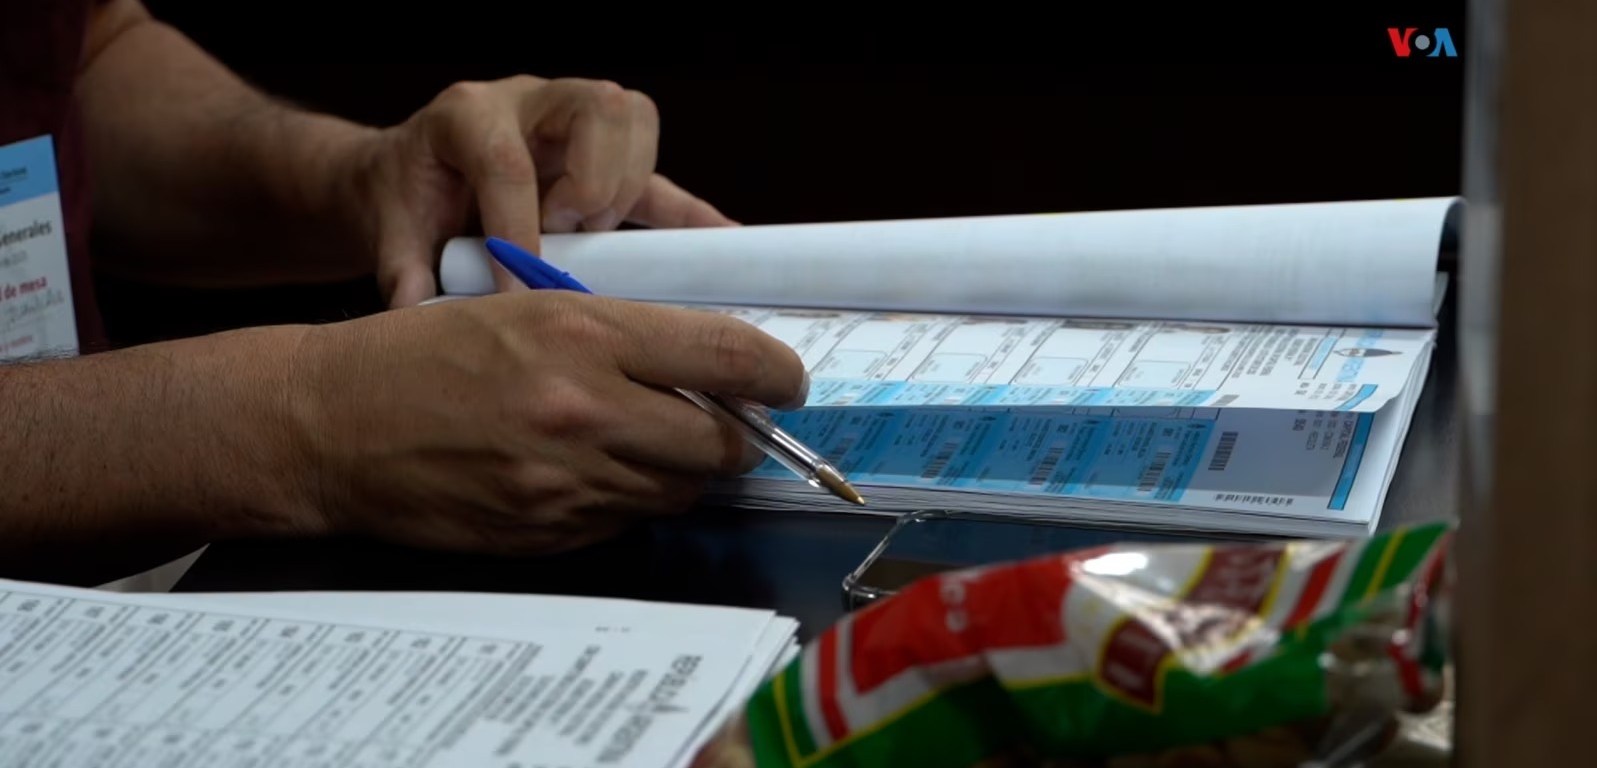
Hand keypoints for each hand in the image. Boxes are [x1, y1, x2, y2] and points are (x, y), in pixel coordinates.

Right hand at [290, 292, 807, 554]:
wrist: (331, 424)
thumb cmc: (424, 352)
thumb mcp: (526, 306)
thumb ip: (626, 336)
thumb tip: (713, 367)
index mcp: (585, 334)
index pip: (729, 358)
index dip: (778, 373)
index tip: (789, 380)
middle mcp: (586, 411)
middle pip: (721, 443)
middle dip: (734, 434)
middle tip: (720, 418)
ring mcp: (567, 483)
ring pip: (679, 490)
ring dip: (680, 469)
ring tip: (639, 439)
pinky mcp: (548, 533)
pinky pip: (627, 522)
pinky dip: (627, 500)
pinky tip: (587, 471)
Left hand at [352, 75, 735, 306]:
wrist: (406, 175)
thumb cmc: (404, 196)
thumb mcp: (390, 228)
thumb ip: (404, 267)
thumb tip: (419, 308)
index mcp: (468, 113)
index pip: (508, 160)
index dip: (518, 227)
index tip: (517, 286)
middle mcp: (531, 101)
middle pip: (598, 107)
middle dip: (592, 185)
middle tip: (568, 240)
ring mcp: (576, 122)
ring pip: (636, 120)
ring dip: (626, 190)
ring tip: (594, 244)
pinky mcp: (609, 159)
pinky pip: (661, 180)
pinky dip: (691, 217)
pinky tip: (721, 247)